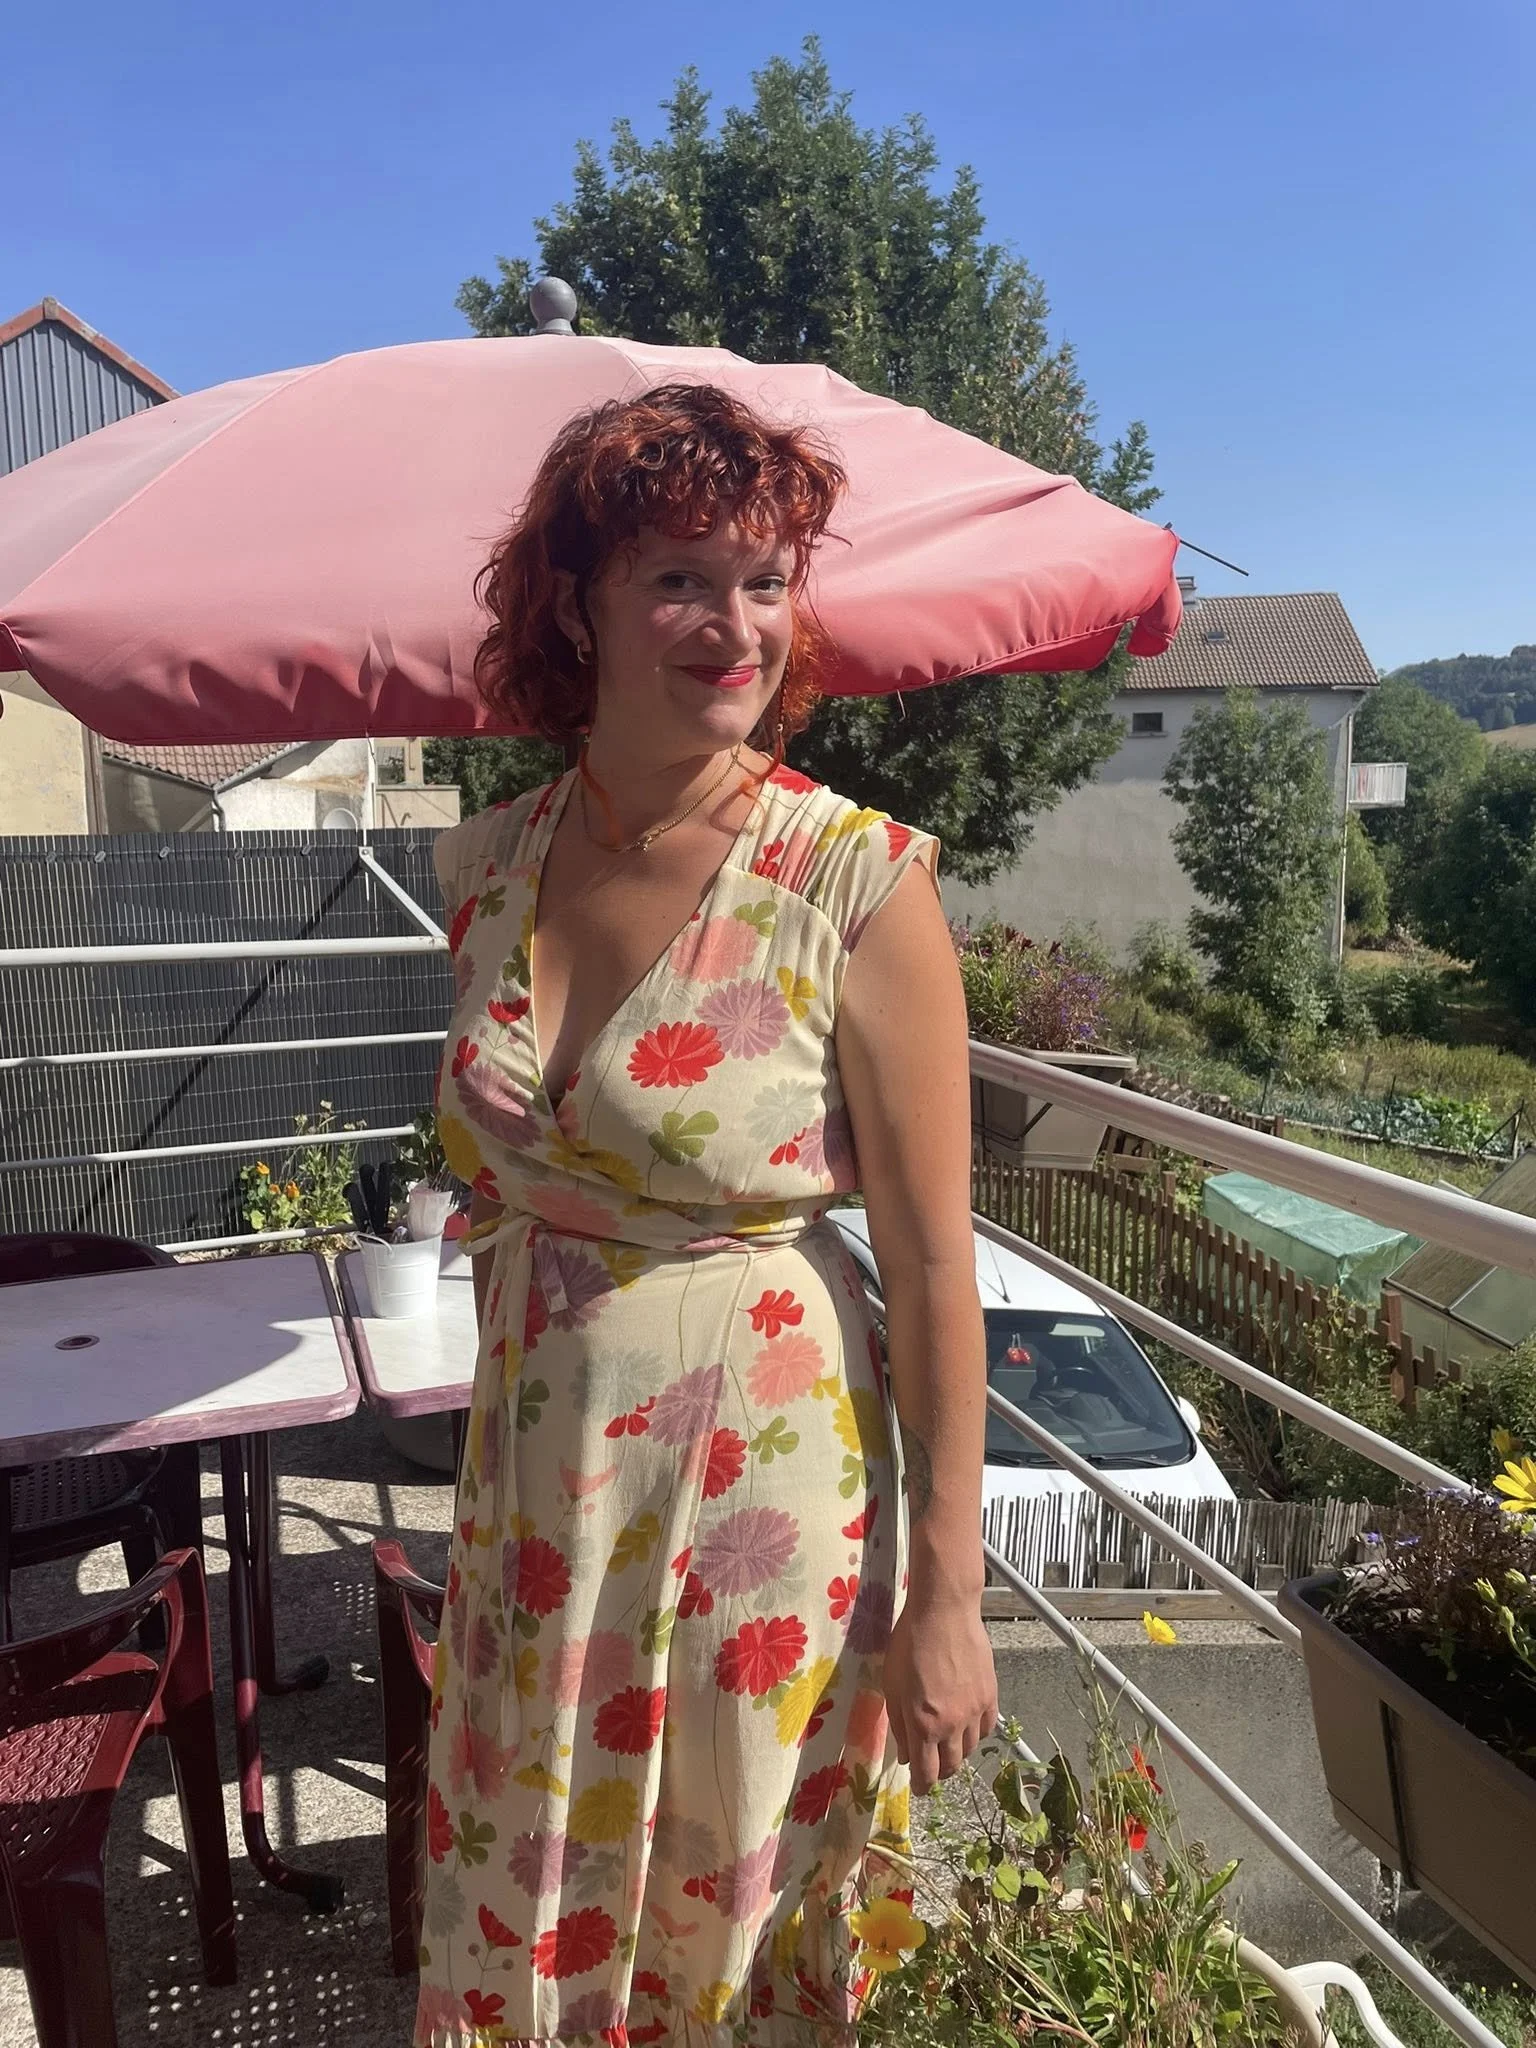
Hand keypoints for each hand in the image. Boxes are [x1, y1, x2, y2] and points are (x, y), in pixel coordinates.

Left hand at [882, 1592, 997, 1795]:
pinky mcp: (990, 1695)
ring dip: (956, 1753)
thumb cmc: (909, 1644)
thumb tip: (905, 1754)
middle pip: (950, 1767)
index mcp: (923, 1724)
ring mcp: (974, 1711)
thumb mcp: (891, 1685)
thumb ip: (898, 1724)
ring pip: (969, 1750)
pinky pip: (987, 1728)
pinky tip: (966, 1725)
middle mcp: (952, 1724)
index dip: (922, 1786)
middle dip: (938, 1773)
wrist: (944, 1612)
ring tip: (946, 1744)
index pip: (927, 1773)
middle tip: (930, 1766)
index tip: (919, 1787)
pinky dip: (976, 1734)